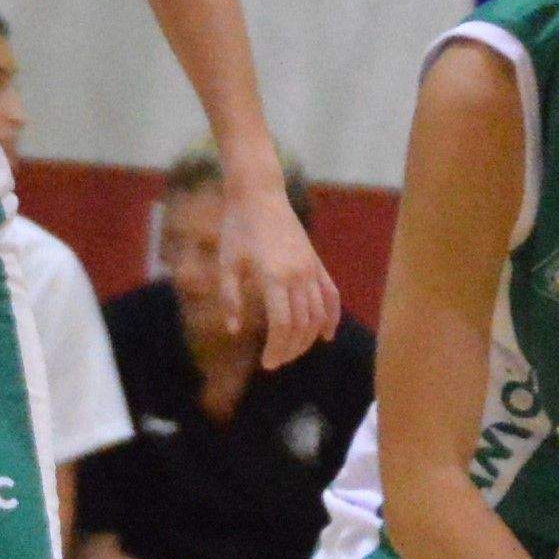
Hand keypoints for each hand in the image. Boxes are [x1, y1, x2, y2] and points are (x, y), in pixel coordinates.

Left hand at [220, 190, 342, 367]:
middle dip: (290, 348)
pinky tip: (326, 335)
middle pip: (302, 324)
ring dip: (307, 338)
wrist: (259, 195)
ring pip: (318, 314)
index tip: (266, 363)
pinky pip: (331, 295)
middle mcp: (297, 275)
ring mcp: (310, 269)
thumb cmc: (237, 229)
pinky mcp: (316, 263)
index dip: (276, 348)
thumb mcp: (227, 264)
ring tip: (291, 351)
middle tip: (276, 361)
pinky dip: (331, 317)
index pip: (282, 325)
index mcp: (273, 277)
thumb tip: (234, 330)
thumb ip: (230, 299)